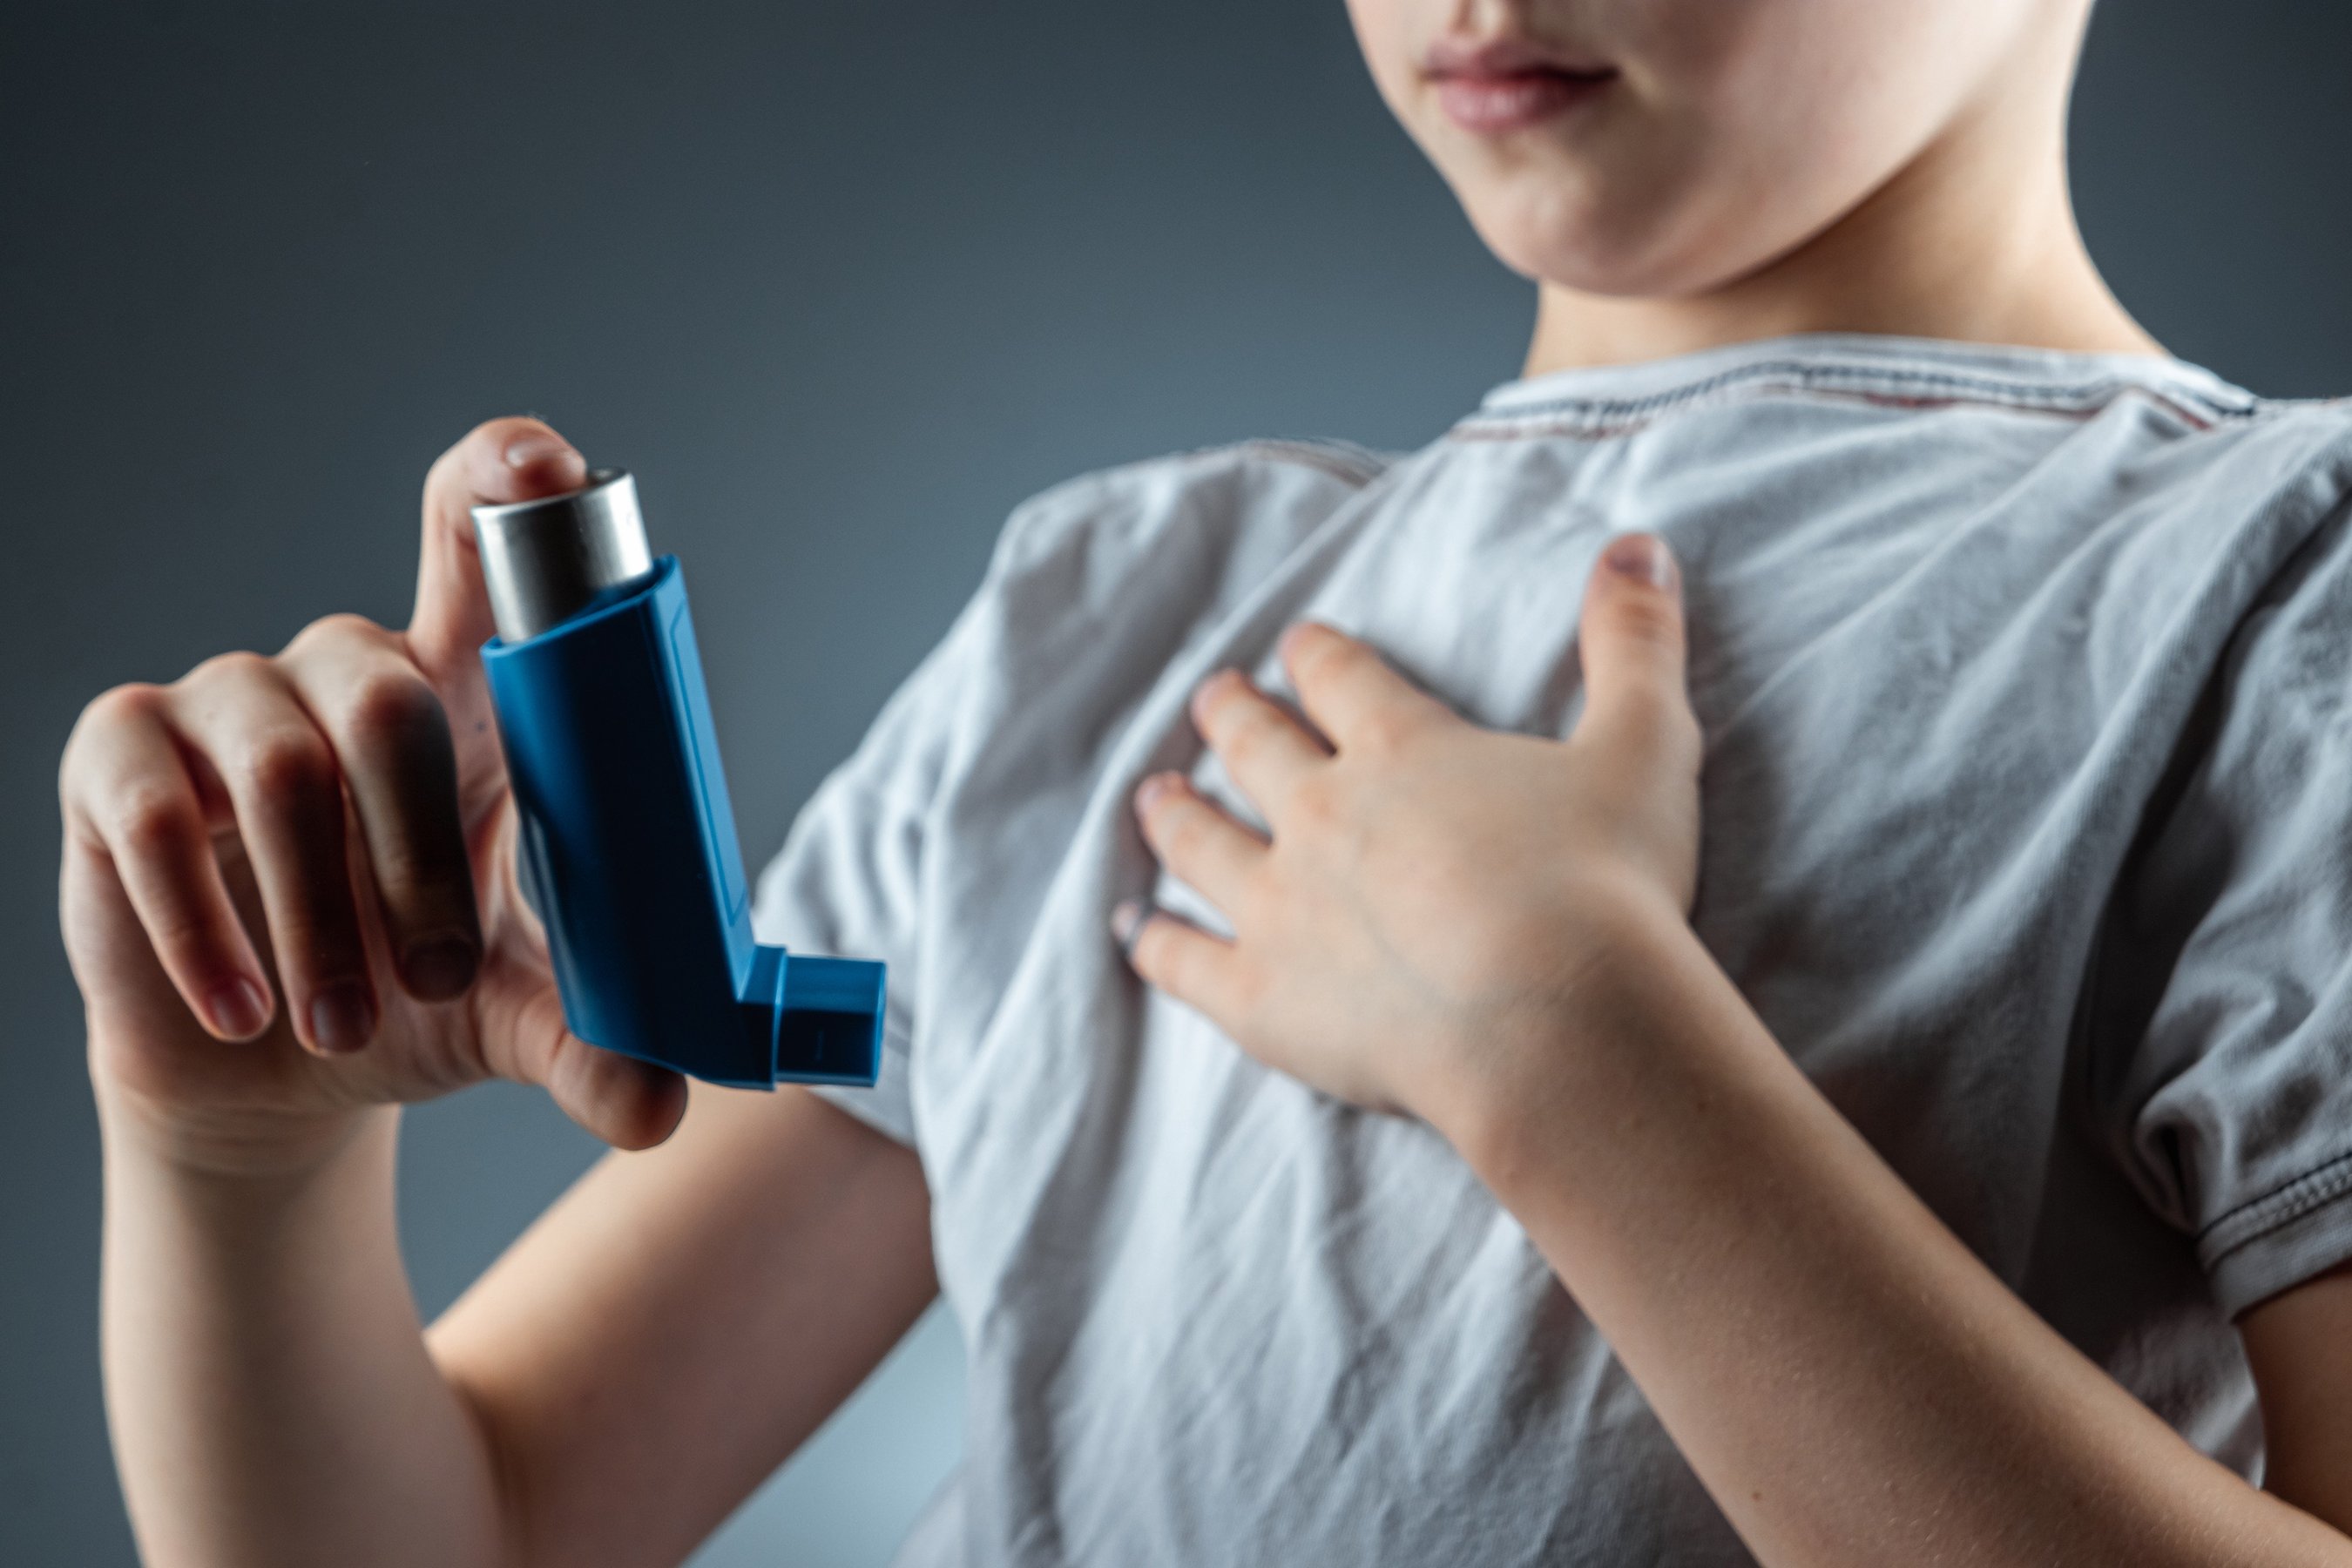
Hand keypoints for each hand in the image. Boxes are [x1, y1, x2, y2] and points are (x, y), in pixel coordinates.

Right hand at [61, 419, 685, 1170]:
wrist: (272, 1070)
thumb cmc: (411, 995)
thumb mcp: (512, 1019)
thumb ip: (592, 1046)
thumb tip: (664, 1109)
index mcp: (466, 696)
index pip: (481, 548)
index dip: (508, 485)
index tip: (555, 473)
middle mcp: (346, 676)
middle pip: (389, 694)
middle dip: (421, 849)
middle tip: (440, 972)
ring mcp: (228, 705)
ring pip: (283, 768)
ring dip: (323, 916)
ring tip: (347, 1022)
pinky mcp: (123, 758)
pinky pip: (159, 813)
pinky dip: (206, 926)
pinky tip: (241, 1010)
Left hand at [1119, 532, 1700, 1138]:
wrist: (1554, 1023)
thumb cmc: (1606, 886)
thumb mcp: (1642, 746)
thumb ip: (1634, 643)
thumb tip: (1638, 545)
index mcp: (1402, 750)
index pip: (1342, 680)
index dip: (1317, 657)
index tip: (1296, 643)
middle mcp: (1322, 815)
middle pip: (1256, 749)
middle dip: (1231, 718)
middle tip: (1209, 698)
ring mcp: (1279, 907)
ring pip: (1202, 844)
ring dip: (1176, 815)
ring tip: (1153, 797)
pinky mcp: (1260, 998)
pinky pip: (1183, 962)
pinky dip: (1152, 943)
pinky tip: (1134, 931)